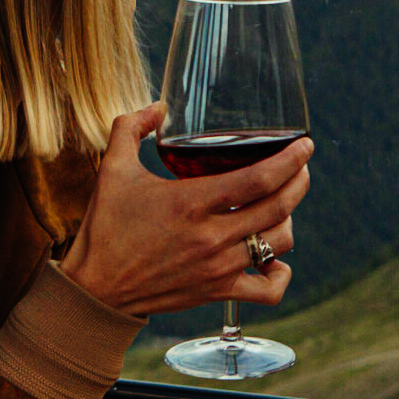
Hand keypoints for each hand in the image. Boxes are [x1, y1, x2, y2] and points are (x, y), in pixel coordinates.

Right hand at [60, 107, 313, 320]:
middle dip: (299, 182)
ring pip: (278, 243)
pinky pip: (267, 291)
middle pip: (278, 207)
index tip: (305, 145)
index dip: (289, 160)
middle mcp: (211, 236)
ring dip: (288, 220)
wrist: (94, 289)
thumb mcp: (112, 169)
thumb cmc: (104, 227)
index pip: (258, 179)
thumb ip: (131, 128)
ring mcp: (217, 267)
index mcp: (190, 202)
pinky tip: (275, 259)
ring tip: (282, 205)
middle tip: (301, 167)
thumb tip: (158, 105)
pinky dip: (280, 275)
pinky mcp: (216, 292)